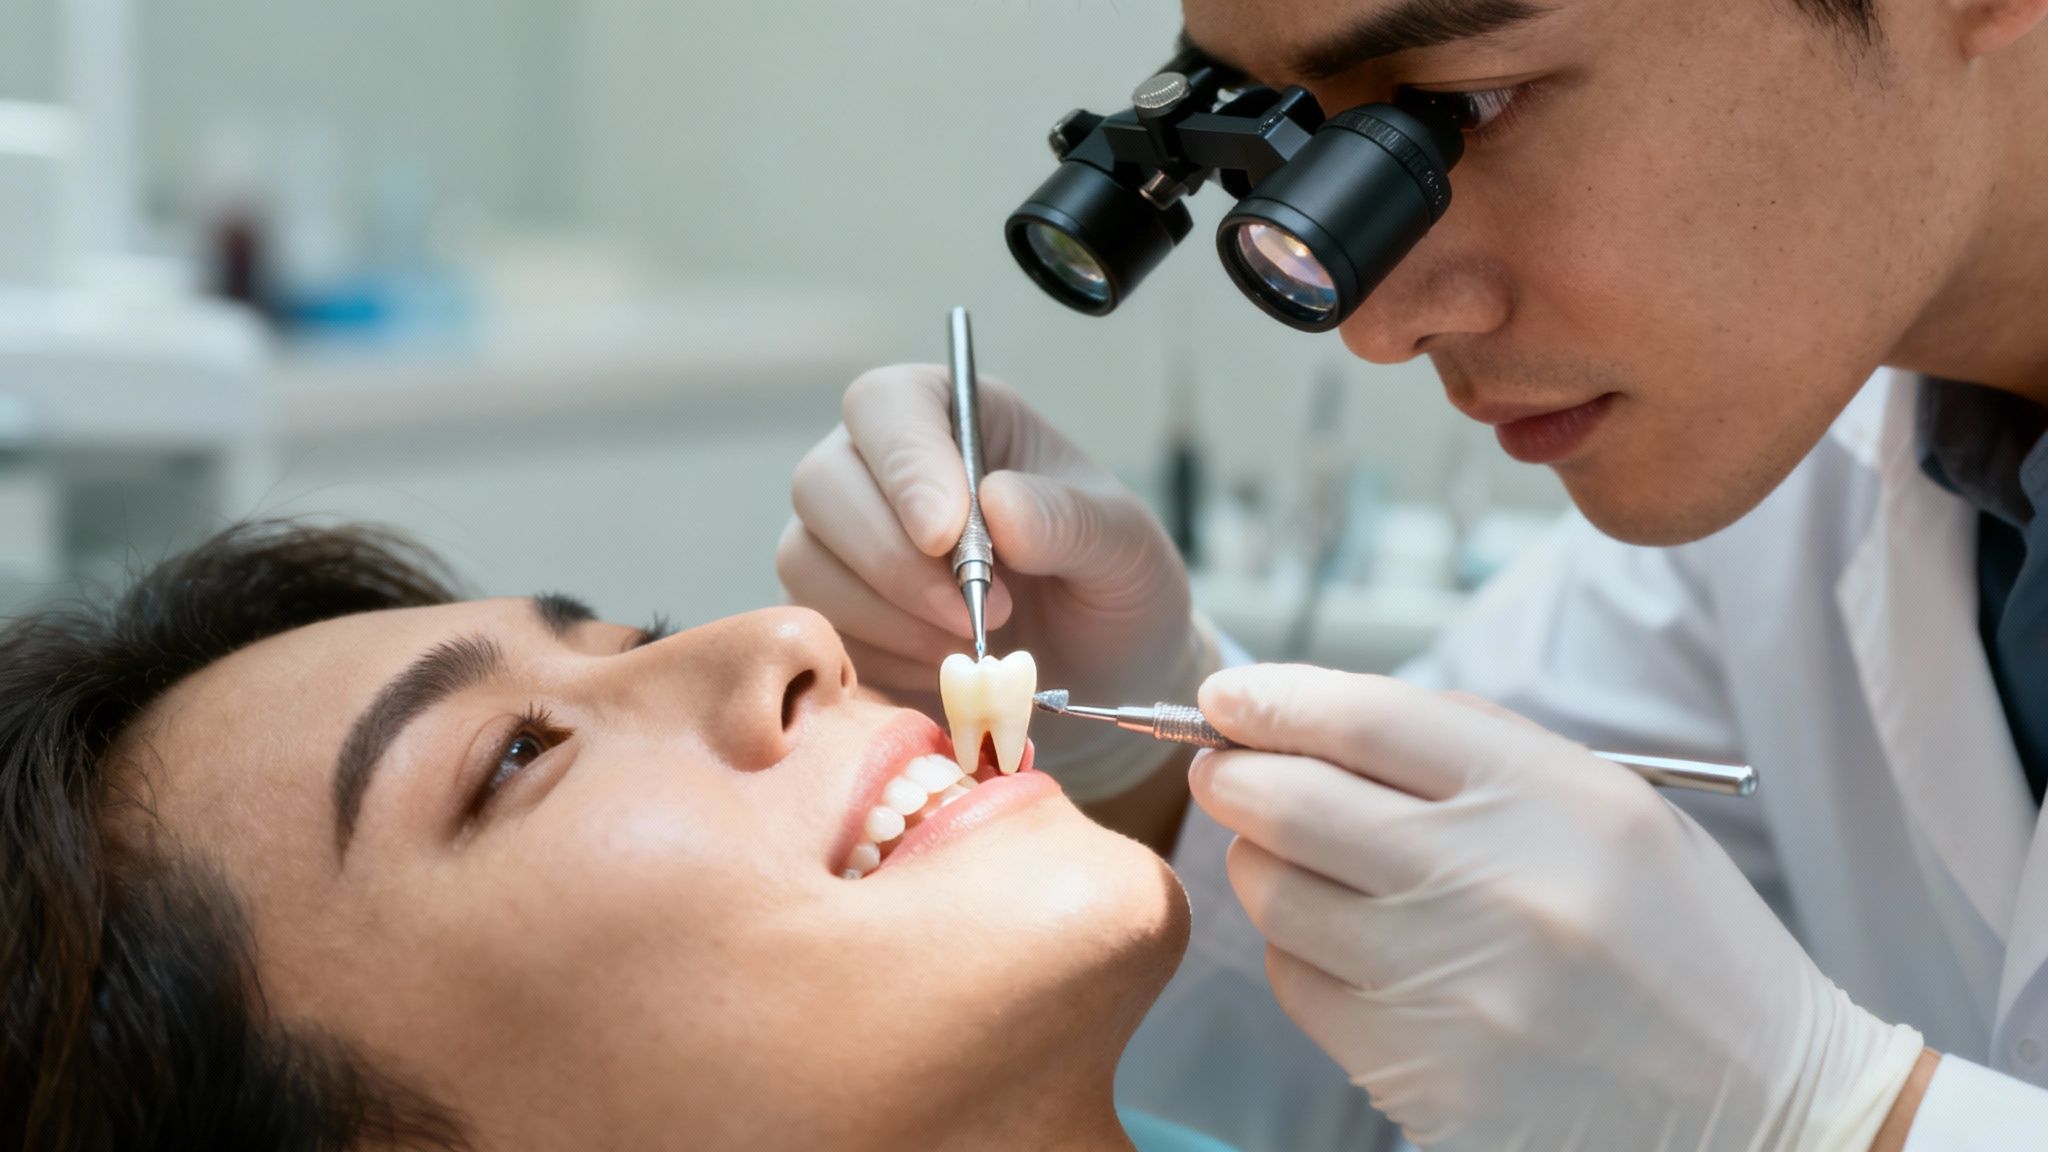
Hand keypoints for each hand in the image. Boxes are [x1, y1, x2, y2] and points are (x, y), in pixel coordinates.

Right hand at [779, 364, 1206, 799]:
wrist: (1104, 682)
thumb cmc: (1113, 591)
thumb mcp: (1125, 548)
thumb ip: (1069, 519)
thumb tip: (998, 503)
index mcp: (956, 419)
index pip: (886, 405)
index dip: (903, 465)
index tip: (944, 535)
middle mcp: (882, 469)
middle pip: (823, 484)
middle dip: (895, 561)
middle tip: (982, 613)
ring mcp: (845, 544)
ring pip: (807, 562)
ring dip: (891, 618)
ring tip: (978, 644)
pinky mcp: (835, 615)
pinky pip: (819, 631)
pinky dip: (883, 659)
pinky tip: (945, 669)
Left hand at [1189, 664, 1925, 1150]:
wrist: (1760, 1104)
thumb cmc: (1677, 938)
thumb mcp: (1610, 805)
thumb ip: (1469, 747)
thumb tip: (1316, 712)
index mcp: (1548, 799)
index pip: (1361, 718)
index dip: (1272, 699)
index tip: (1227, 697)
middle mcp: (1493, 888)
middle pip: (1291, 802)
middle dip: (1233, 774)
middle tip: (1222, 767)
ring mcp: (1452, 992)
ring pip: (1278, 897)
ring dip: (1260, 863)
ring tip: (1290, 853)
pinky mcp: (1422, 1077)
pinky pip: (1302, 989)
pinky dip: (1299, 952)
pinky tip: (1342, 942)